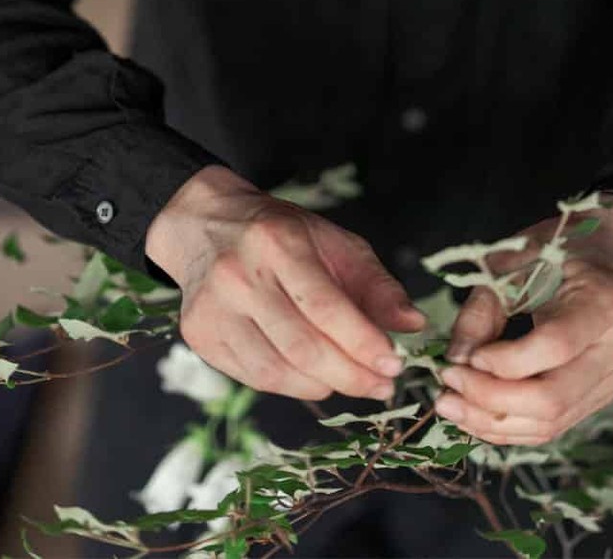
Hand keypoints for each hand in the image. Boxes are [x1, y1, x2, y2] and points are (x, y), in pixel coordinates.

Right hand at [146, 165, 427, 402]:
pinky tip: (315, 378)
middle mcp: (239, 276)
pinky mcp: (200, 335)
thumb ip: (376, 285)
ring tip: (352, 381)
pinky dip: (292, 385)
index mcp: (277, 243)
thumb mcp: (334, 242)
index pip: (326, 307)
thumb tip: (412, 325)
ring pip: (276, 371)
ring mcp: (213, 309)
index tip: (395, 365)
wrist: (207, 225)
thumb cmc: (281, 234)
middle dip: (351, 376)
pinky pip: (254, 378)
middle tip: (382, 386)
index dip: (364, 343)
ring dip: (325, 386)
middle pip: (302, 347)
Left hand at [432, 199, 612, 444]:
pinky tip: (475, 414)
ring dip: (493, 421)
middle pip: (552, 398)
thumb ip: (481, 312)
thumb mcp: (510, 265)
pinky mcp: (597, 396)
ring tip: (451, 405)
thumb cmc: (554, 251)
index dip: (504, 361)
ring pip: (550, 422)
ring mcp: (611, 378)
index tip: (463, 357)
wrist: (600, 255)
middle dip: (490, 399)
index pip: (554, 347)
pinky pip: (551, 425)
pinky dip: (509, 426)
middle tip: (446, 387)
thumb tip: (457, 361)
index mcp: (604, 303)